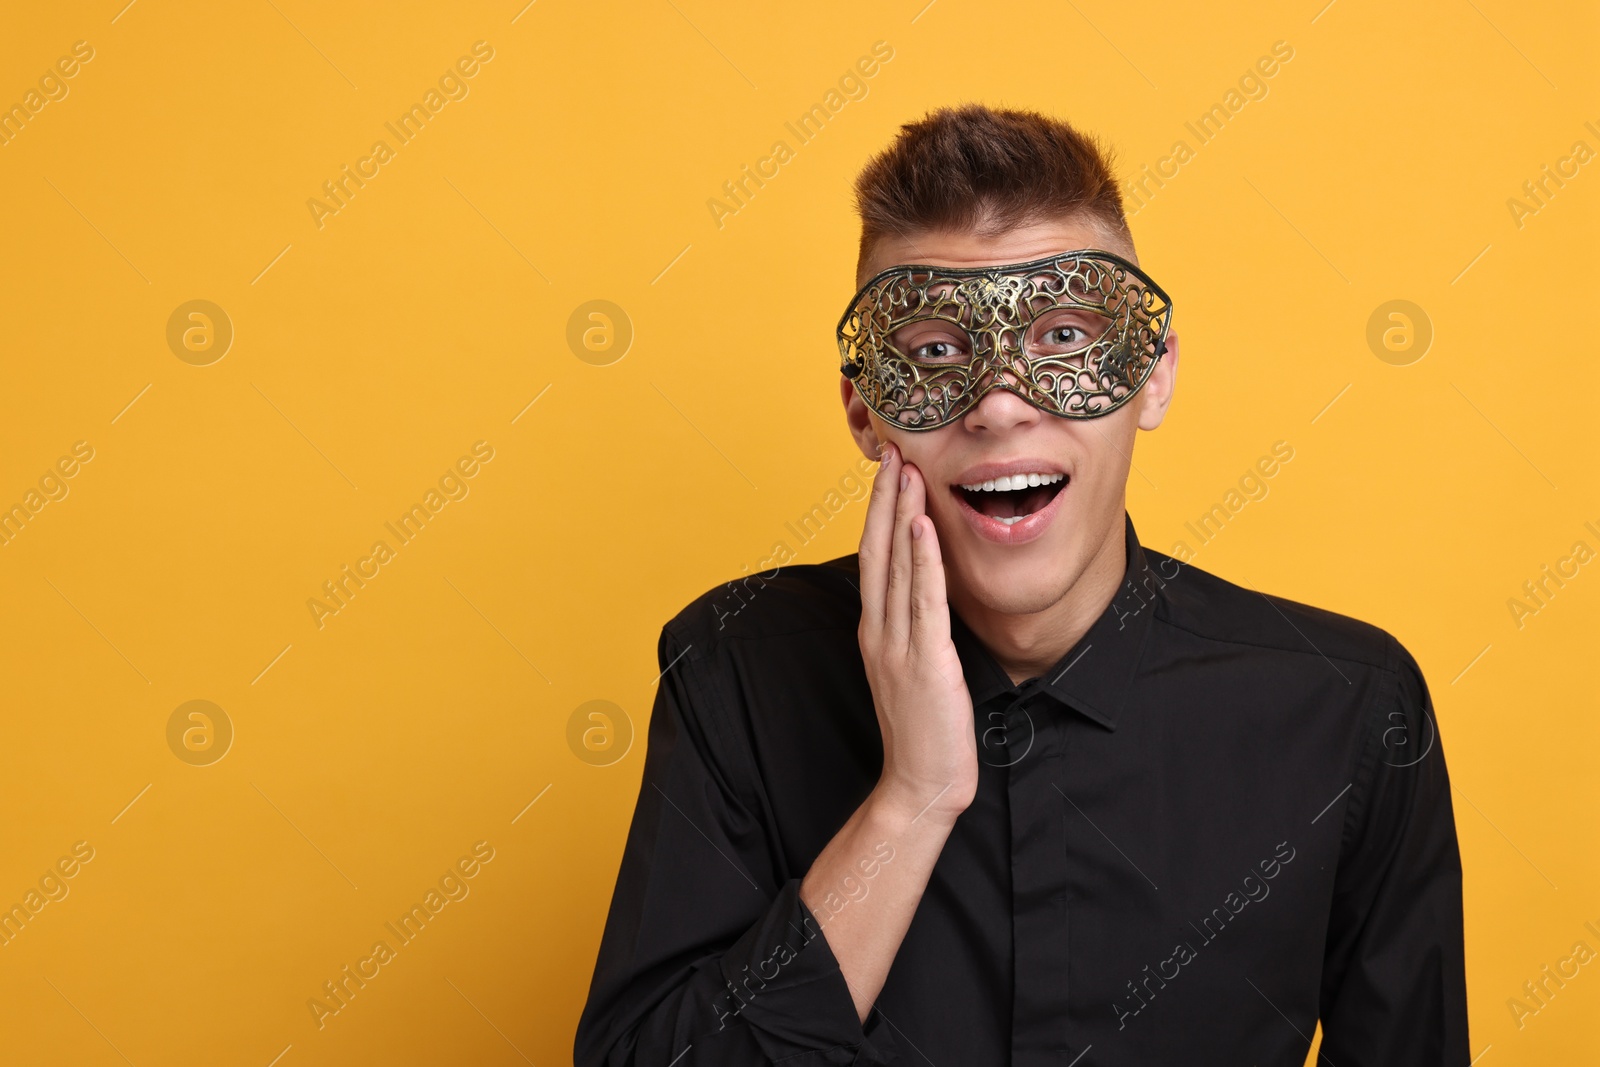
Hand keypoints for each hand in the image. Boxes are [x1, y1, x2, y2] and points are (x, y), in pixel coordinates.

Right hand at [856, 442, 976, 824]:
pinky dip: (922, 561)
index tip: (890, 471)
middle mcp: (879, 632)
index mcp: (876, 631)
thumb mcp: (913, 668)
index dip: (879, 512)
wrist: (920, 785)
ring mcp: (898, 646)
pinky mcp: (925, 663)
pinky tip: (923, 527)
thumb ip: (915, 629)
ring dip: (902, 515)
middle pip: (877, 551)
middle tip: (894, 451)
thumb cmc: (925, 730)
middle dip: (886, 499)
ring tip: (908, 471)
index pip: (873, 558)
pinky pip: (923, 602)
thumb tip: (932, 592)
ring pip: (896, 567)